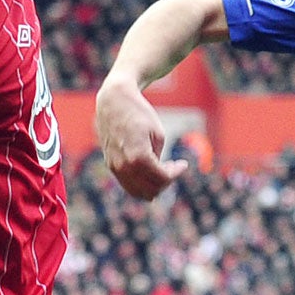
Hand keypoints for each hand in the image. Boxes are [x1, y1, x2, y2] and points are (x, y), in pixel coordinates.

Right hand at [95, 76, 188, 200]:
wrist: (114, 102)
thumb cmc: (138, 114)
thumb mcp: (158, 134)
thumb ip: (159, 158)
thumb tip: (159, 173)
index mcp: (139, 157)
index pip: (162, 178)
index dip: (176, 173)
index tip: (183, 164)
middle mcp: (124, 166)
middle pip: (151, 190)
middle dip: (165, 182)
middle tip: (173, 167)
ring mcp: (115, 168)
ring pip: (138, 192)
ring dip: (153, 185)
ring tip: (162, 170)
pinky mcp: (111, 165)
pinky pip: (128, 185)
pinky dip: (141, 183)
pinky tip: (149, 169)